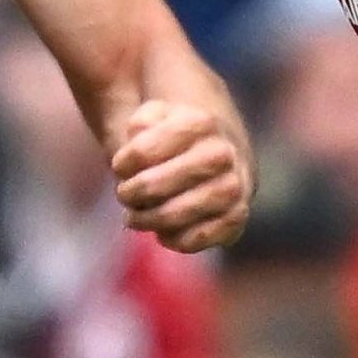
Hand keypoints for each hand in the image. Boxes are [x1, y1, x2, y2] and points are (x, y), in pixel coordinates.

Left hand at [107, 95, 251, 252]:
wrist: (222, 156)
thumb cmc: (176, 140)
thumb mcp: (154, 117)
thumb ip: (141, 123)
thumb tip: (140, 139)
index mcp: (199, 123)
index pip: (141, 152)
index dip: (122, 164)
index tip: (120, 166)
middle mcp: (222, 154)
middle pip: (153, 185)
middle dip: (130, 195)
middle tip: (124, 196)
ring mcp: (233, 187)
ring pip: (175, 215)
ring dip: (148, 220)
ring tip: (136, 217)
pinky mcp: (236, 218)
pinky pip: (198, 238)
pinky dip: (175, 239)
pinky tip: (165, 232)